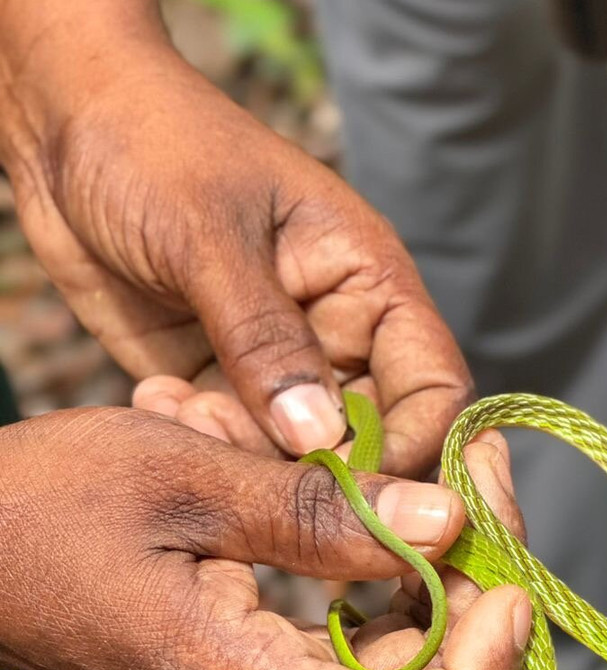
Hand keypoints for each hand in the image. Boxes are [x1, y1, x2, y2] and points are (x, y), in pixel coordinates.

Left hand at [0, 3, 470, 471]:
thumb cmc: (153, 148)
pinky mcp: (224, 383)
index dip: (416, 446)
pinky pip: (238, 442)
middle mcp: (340, 330)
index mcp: (370, 281)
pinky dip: (208, 443)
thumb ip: (265, 339)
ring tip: (189, 408)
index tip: (366, 496)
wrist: (63, 125)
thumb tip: (320, 437)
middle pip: (377, 432)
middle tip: (270, 488)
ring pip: (302, 449)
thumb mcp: (209, 237)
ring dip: (253, 454)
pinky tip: (162, 399)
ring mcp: (282, 362)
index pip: (433, 384)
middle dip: (331, 469)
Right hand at [0, 408, 528, 669]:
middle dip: (475, 588)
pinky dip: (379, 567)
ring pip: (391, 657)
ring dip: (435, 566)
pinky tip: (375, 492)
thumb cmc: (46, 506)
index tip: (511, 587)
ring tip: (446, 465)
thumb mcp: (186, 478)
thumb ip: (317, 513)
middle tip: (483, 474)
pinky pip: (347, 633)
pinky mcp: (250, 661)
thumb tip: (446, 527)